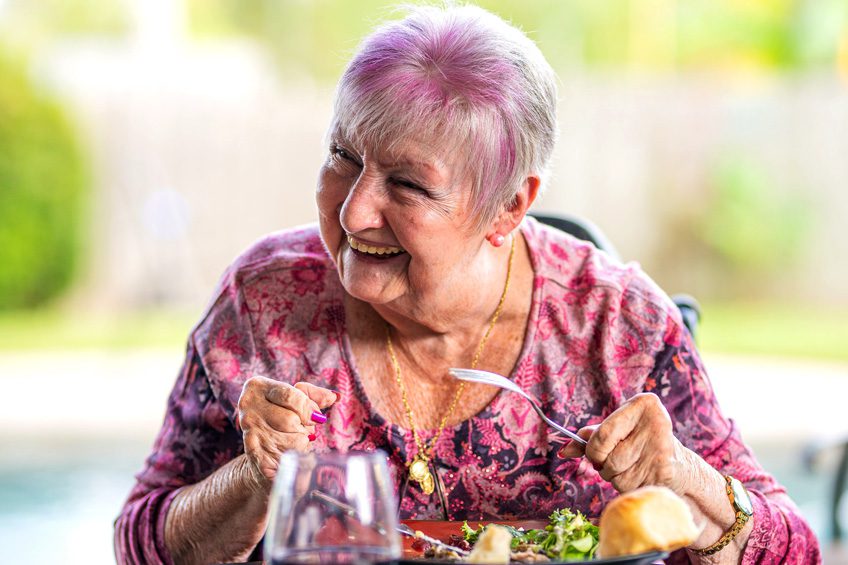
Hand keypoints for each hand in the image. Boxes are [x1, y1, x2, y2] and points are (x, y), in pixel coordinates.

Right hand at [237, 376, 337, 482]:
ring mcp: (249, 430)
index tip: (316, 416)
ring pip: (291, 439)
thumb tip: (334, 397)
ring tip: (295, 440)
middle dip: (304, 427)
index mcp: (258, 386)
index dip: (308, 408)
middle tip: (304, 430)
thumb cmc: (280, 419)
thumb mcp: (294, 400)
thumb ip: (313, 396)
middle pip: (290, 419)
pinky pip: (286, 457)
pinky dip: (295, 457)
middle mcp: (248, 406)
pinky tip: (291, 456)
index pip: (290, 395)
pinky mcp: (254, 454)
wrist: (260, 451)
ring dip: (301, 443)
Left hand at [558, 393, 691, 494]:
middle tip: (616, 462)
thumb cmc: (640, 443)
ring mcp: (662, 448)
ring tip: (632, 468)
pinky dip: (628, 488)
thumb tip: (564, 451)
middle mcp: (656, 423)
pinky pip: (630, 488)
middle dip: (603, 466)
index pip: (603, 434)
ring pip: (616, 476)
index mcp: (644, 404)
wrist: (679, 466)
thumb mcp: (618, 431)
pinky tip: (641, 478)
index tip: (598, 452)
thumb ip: (591, 437)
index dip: (593, 450)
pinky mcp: (666, 472)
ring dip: (616, 479)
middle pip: (608, 458)